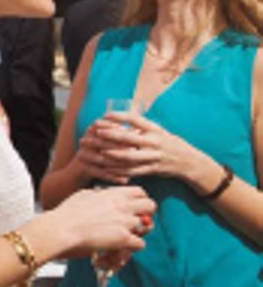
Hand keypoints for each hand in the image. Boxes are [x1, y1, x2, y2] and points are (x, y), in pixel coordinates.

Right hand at [47, 184, 156, 256]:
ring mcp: (125, 222)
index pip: (140, 192)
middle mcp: (123, 206)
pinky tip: (122, 247)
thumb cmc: (67, 213)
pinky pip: (140, 244)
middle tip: (137, 221)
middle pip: (151, 206)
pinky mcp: (123, 239)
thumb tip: (103, 194)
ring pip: (147, 226)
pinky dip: (133, 247)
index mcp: (113, 194)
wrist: (61, 229)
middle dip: (146, 214)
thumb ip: (99, 194)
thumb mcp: (84, 194)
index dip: (140, 200)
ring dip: (138, 232)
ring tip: (126, 236)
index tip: (135, 206)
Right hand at [68, 127, 133, 184]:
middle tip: (134, 149)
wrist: (78, 170)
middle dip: (118, 145)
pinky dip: (113, 177)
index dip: (111, 126)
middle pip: (100, 142)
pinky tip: (125, 180)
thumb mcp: (106, 140)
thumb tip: (139, 129)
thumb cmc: (100, 151)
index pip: (98, 124)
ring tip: (132, 165)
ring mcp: (83, 155)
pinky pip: (99, 173)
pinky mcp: (82, 168)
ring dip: (117, 162)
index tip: (126, 129)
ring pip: (101, 159)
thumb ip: (120, 134)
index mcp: (90, 132)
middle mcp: (84, 142)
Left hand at [87, 112, 224, 190]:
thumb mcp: (160, 132)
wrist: (190, 162)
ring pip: (129, 156)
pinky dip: (118, 170)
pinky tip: (106, 168)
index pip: (136, 120)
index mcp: (156, 130)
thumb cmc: (170, 144)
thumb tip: (122, 119)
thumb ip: (143, 128)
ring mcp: (154, 157)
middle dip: (110, 136)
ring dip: (111, 155)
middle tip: (96, 133)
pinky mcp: (152, 170)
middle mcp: (155, 143)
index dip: (120, 117)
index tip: (105, 115)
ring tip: (97, 152)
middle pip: (129, 138)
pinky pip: (132, 171)